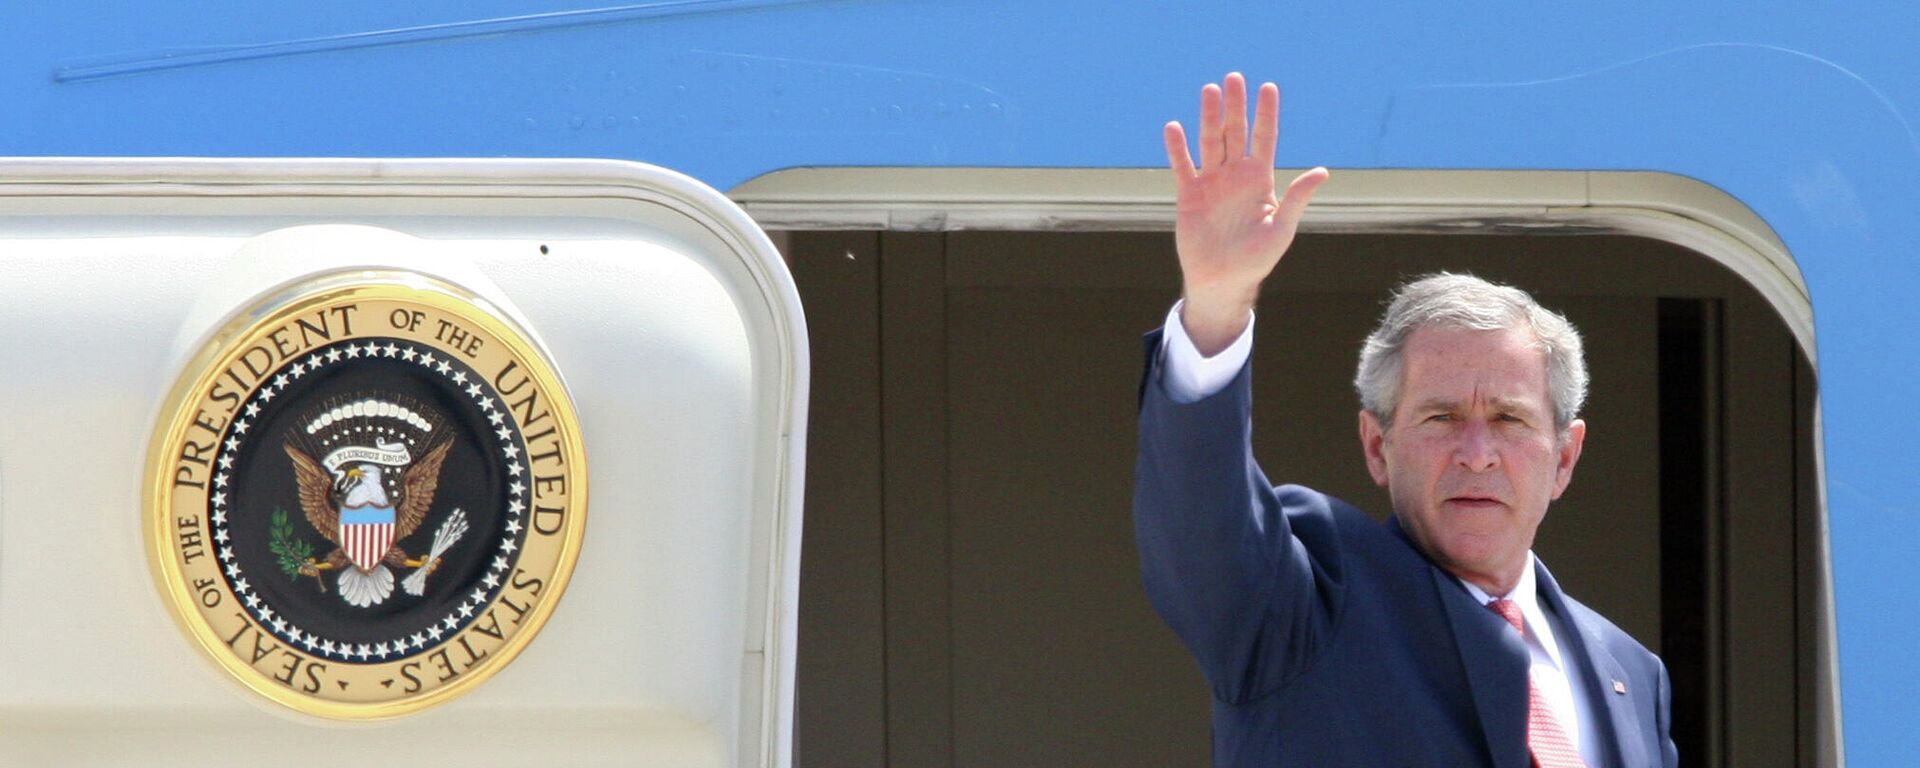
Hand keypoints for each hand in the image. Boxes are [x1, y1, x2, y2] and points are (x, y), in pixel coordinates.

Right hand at [1164, 73, 1327, 354]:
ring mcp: (1211, 183)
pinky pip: (1182, 166)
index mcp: (1260, 180)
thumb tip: (1322, 171)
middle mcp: (1235, 176)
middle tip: (1233, 77)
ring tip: (1209, 91)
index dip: (1266, 114)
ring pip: (1209, 142)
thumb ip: (1296, 199)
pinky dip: (1177, 148)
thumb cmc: (1257, 259)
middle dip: (1235, 106)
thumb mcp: (1281, 229)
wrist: (1223, 281)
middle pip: (1235, 132)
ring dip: (1208, 116)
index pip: (1264, 139)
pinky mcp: (1189, 196)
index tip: (1268, 87)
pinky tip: (1174, 127)